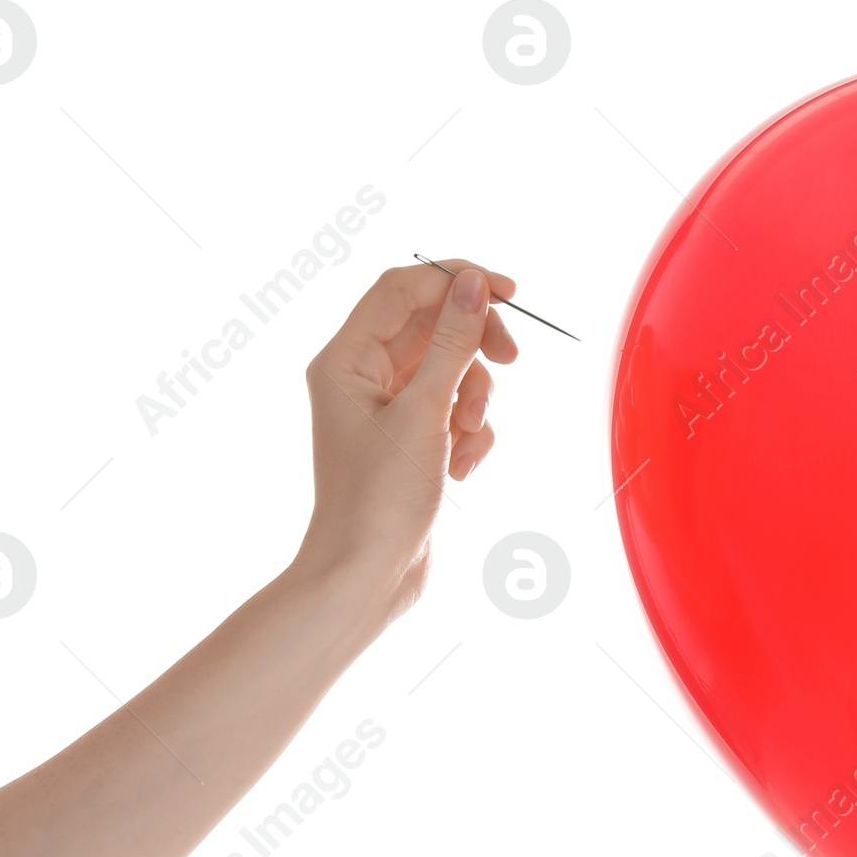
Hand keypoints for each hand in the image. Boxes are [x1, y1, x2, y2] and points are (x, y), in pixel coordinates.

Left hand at [299, 258, 519, 623]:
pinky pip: (455, 411)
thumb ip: (452, 344)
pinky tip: (461, 468)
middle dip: (474, 348)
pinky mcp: (412, 441)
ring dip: (474, 400)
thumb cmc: (379, 501)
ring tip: (466, 440)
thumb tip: (472, 282)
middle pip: (434, 326)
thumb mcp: (424, 414)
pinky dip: (469, 434)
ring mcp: (388, 410)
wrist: (366, 576)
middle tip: (511, 360)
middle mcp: (362, 376)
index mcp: (346, 359)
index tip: (507, 292)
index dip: (456, 280)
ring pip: (451, 370)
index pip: (404, 289)